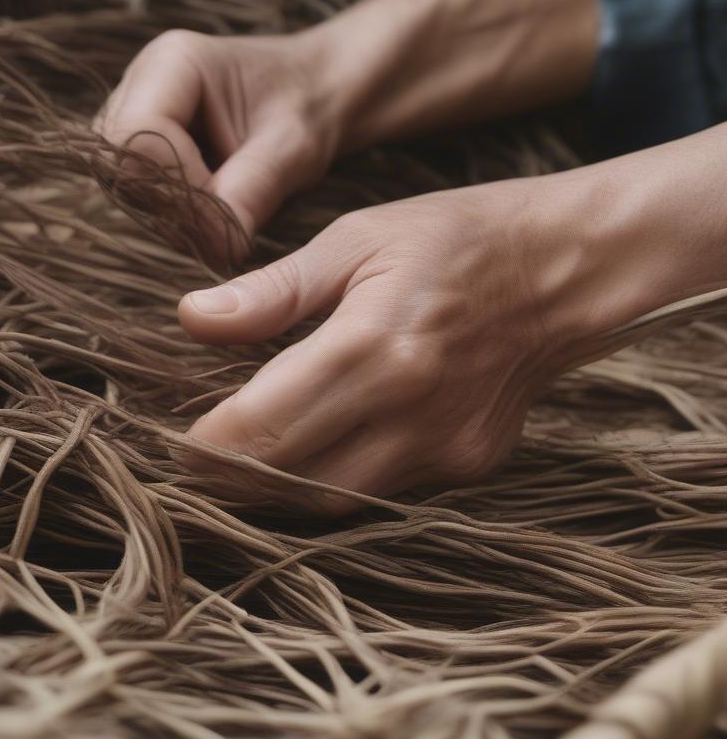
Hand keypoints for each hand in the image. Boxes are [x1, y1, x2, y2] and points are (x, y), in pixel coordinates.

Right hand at [95, 28, 341, 242]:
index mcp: (171, 63)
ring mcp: (130, 119)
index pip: (136, 140)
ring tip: (230, 203)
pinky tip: (214, 206)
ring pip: (123, 189)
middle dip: (174, 206)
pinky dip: (175, 217)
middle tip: (233, 213)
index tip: (231, 207)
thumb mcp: (294, 148)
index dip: (178, 187)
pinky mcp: (134, 151)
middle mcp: (137, 86)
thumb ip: (252, 191)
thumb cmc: (310, 106)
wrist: (317, 95)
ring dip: (175, 216)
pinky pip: (135, 199)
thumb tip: (218, 249)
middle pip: (120, 168)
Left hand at [178, 177, 586, 511]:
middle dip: (231, 478)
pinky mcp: (468, 464)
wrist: (562, 270)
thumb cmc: (453, 238)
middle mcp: (411, 410)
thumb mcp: (354, 240)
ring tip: (246, 457)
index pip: (264, 428)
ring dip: (279, 487)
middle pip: (291, 480)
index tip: (176, 445)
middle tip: (196, 459)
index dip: (207, 447)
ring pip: (334, 499)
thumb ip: (270, 292)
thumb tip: (192, 318)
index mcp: (374, 344)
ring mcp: (446, 447)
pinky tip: (320, 445)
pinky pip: (381, 490)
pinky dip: (337, 476)